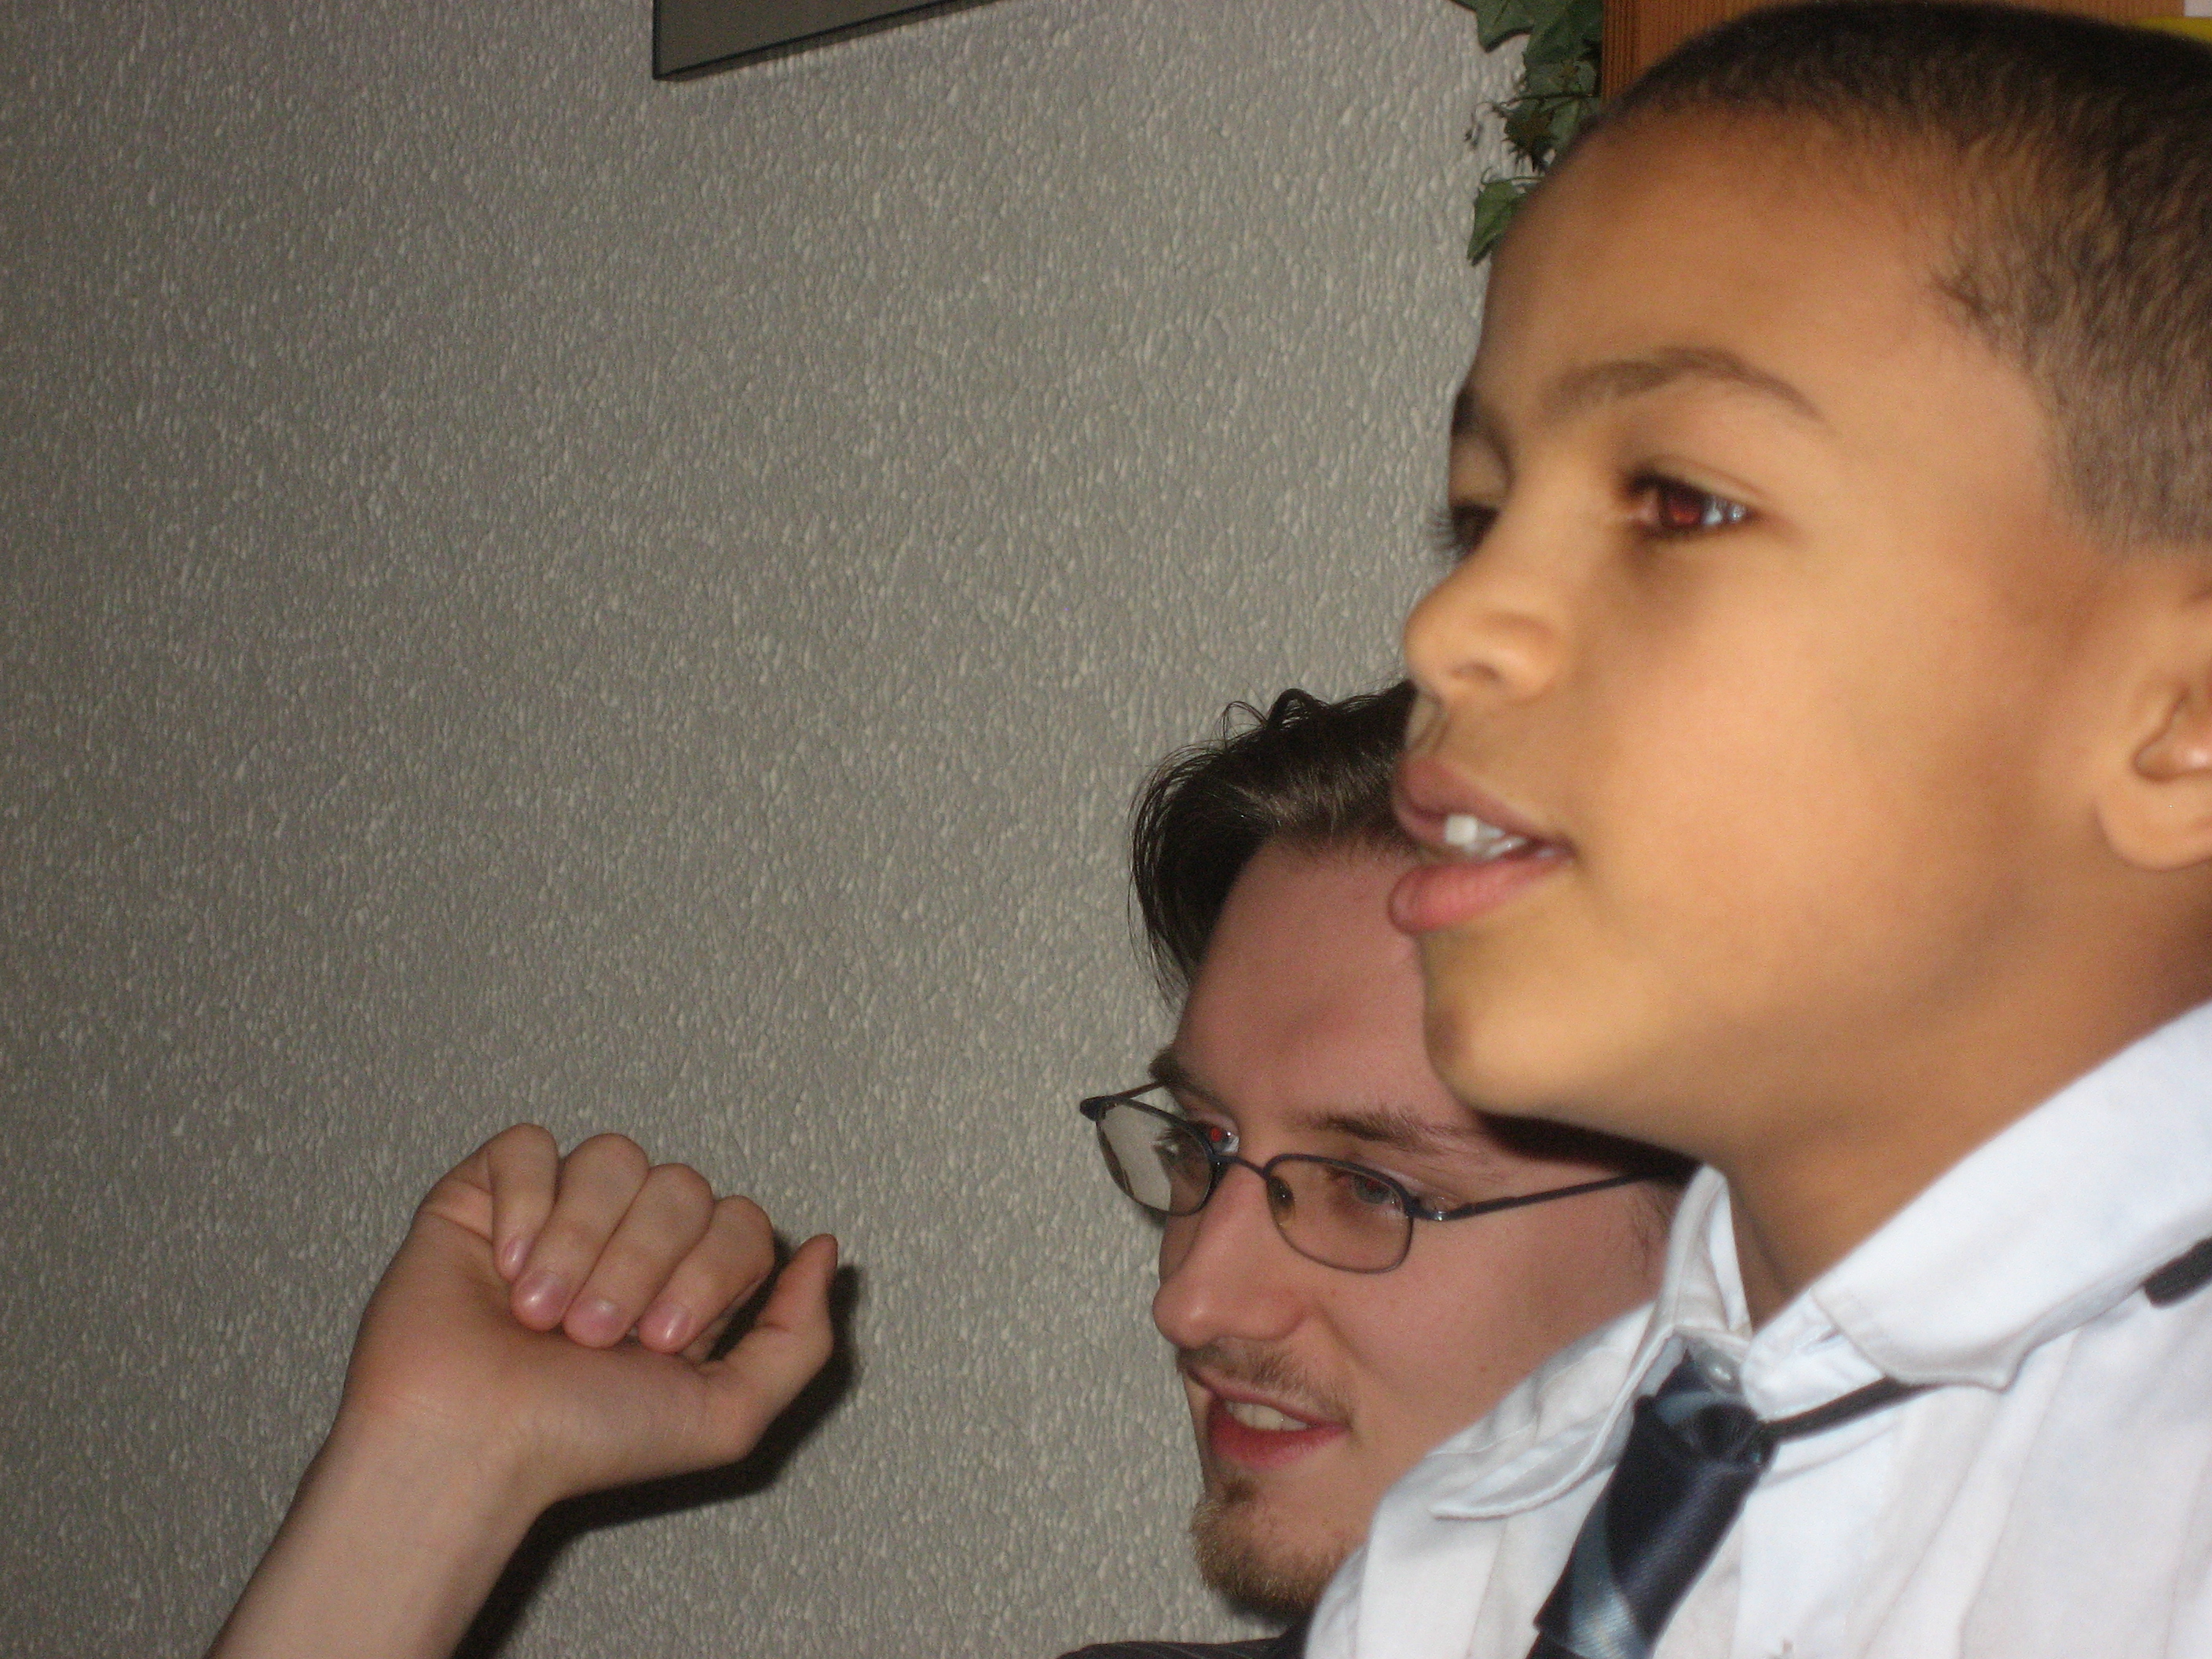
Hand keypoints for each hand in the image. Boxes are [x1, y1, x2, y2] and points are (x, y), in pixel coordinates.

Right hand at [340, 1123, 837, 1509]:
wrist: (469, 1444)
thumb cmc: (580, 1443)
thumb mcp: (727, 1415)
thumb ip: (798, 1336)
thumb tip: (827, 1249)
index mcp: (688, 1282)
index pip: (740, 1219)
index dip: (708, 1271)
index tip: (659, 1342)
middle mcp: (629, 1238)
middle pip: (681, 1184)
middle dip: (640, 1266)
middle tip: (590, 1335)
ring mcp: (559, 1208)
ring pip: (613, 1157)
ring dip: (581, 1243)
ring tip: (541, 1313)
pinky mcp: (487, 1192)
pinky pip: (530, 1145)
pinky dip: (523, 1204)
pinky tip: (503, 1265)